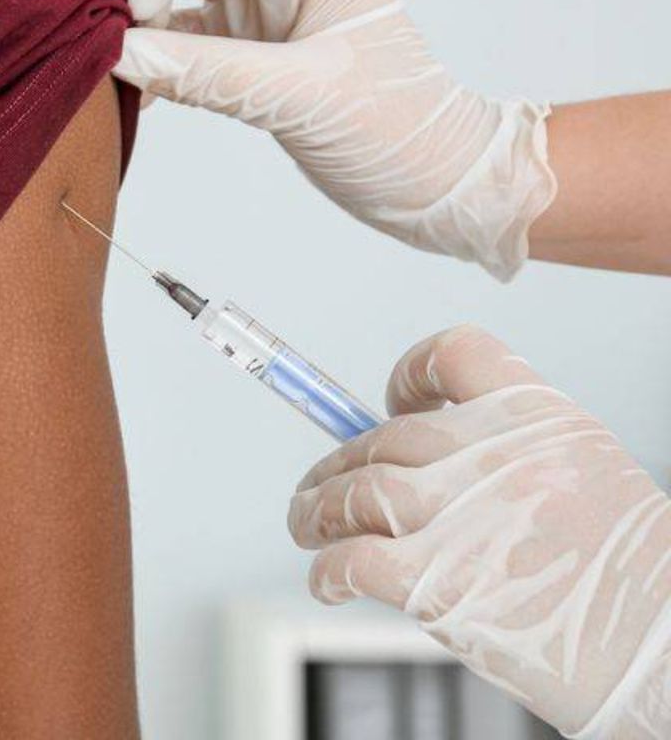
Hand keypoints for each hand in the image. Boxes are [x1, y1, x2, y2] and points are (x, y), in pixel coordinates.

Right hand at [112, 0, 555, 279]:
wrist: (438, 185)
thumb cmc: (400, 130)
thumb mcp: (300, 97)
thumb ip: (205, 73)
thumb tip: (118, 54)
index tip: (137, 7)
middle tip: (116, 34)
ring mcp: (262, 4)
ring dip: (139, 16)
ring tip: (118, 62)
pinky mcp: (246, 46)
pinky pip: (180, 32)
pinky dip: (152, 54)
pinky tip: (135, 90)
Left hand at [289, 325, 670, 738]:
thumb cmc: (630, 579)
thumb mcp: (588, 480)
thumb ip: (514, 459)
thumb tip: (429, 462)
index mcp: (540, 419)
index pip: (455, 353)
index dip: (411, 375)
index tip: (393, 405)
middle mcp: (492, 454)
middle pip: (384, 437)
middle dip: (342, 463)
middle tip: (323, 489)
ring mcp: (456, 514)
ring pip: (351, 491)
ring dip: (316, 510)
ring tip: (307, 525)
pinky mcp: (432, 579)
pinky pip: (347, 559)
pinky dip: (325, 570)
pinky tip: (327, 583)